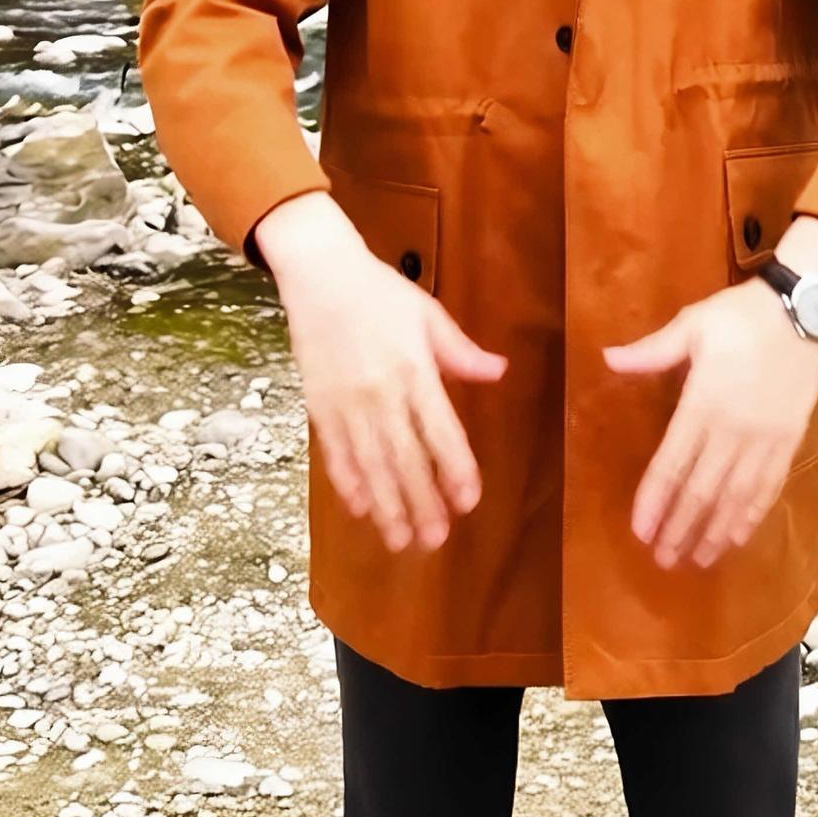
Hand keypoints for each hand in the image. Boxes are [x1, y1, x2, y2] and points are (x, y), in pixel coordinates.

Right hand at [267, 199, 508, 553]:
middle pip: (405, 459)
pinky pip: (335, 452)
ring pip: (370, 465)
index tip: (469, 502)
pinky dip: (347, 482)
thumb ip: (460, 351)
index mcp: (414, 370)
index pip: (441, 431)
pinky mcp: (319, 406)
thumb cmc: (380, 291)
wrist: (319, 276)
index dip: (456, 470)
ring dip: (387, 506)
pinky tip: (360, 508)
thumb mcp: (428, 313)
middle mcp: (381, 393)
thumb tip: (498, 372)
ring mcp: (346, 403)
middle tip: (435, 541)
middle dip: (421, 504)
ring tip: (400, 541)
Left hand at [602, 277, 817, 569]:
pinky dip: (751, 516)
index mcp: (703, 403)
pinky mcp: (789, 441)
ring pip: (736, 498)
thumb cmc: (740, 316)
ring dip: (715, 532)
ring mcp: (764, 440)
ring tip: (697, 561)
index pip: (672, 463)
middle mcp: (733, 430)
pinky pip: (768, 488)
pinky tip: (737, 537)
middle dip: (681, 528)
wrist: (802, 310)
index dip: (655, 500)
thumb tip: (607, 359)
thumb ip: (651, 351)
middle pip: (702, 491)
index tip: (640, 531)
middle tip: (662, 560)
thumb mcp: (692, 324)